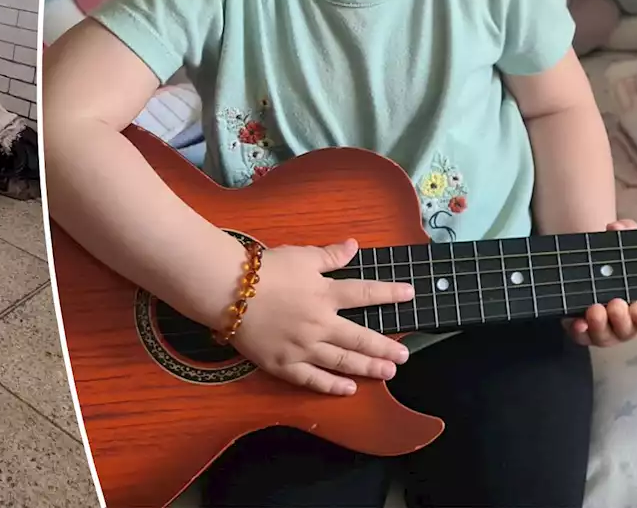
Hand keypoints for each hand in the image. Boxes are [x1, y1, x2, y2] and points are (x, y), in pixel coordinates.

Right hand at [232, 239, 415, 395]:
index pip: (365, 293)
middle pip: (361, 339)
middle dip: (385, 348)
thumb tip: (354, 246)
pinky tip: (348, 389)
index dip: (390, 293)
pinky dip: (332, 386)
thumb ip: (329, 255)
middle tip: (403, 356)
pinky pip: (313, 380)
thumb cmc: (263, 270)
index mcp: (325, 294)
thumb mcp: (299, 255)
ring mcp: (303, 348)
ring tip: (387, 373)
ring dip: (368, 369)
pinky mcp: (284, 364)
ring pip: (343, 362)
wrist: (226, 290)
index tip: (410, 295)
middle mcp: (320, 324)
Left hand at [564, 219, 636, 346]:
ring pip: (604, 336)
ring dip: (600, 325)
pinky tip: (575, 322)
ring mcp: (603, 329)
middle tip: (616, 304)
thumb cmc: (610, 262)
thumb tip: (618, 227)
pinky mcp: (582, 329)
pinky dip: (579, 331)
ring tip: (594, 309)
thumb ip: (625, 233)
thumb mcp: (620, 245)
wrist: (583, 267)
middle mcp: (624, 323)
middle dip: (622, 320)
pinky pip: (581, 336)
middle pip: (628, 331)